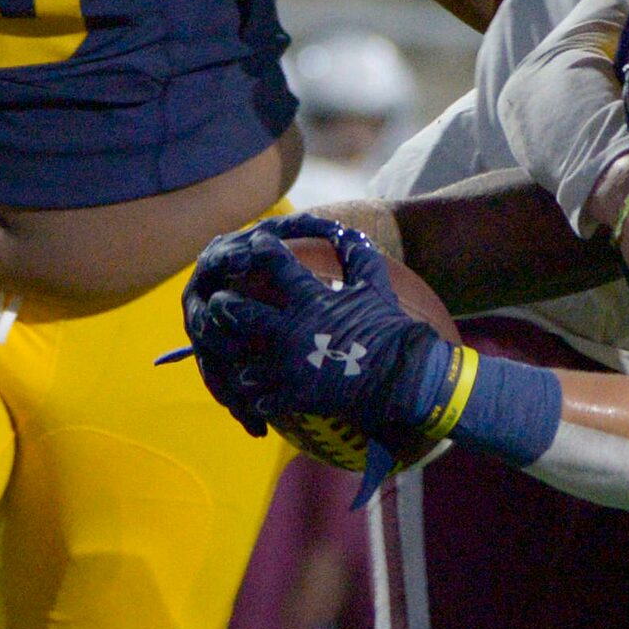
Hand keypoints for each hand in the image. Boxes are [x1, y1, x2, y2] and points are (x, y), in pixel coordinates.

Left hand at [183, 217, 453, 444]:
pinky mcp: (296, 395)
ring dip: (239, 361)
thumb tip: (346, 230)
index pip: (274, 263)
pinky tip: (261, 395)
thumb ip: (357, 256)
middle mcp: (291, 329)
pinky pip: (262, 399)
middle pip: (237, 312)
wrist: (406, 377)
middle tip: (223, 304)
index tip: (256, 245)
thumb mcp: (375, 287)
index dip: (261, 250)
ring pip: (241, 361)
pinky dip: (261, 398)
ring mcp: (290, 365)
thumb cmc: (391, 329)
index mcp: (310, 300)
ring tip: (239, 360)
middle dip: (225, 305)